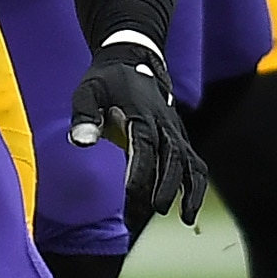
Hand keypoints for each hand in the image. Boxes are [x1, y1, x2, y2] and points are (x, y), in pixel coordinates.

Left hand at [69, 36, 207, 233]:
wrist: (132, 59)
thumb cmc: (106, 81)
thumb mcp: (87, 91)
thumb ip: (84, 116)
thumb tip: (82, 142)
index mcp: (140, 113)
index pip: (144, 143)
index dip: (140, 168)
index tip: (132, 192)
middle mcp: (163, 123)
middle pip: (172, 156)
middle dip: (167, 184)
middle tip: (155, 209)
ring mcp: (175, 131)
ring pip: (190, 162)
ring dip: (191, 190)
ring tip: (186, 218)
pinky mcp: (178, 139)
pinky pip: (194, 164)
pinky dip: (195, 187)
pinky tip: (188, 211)